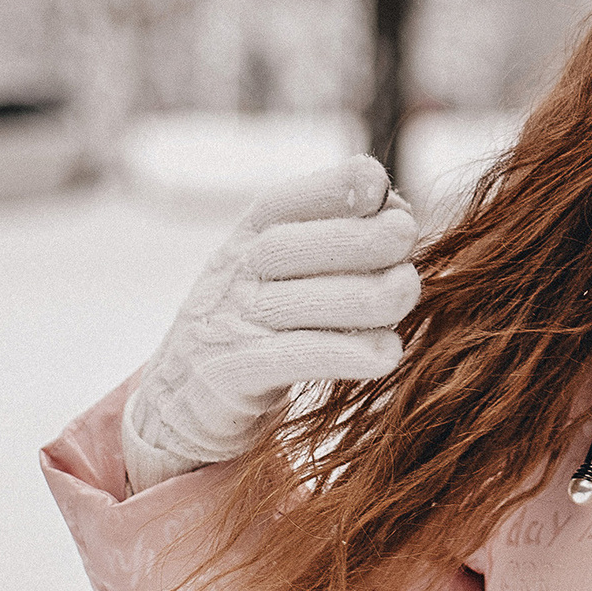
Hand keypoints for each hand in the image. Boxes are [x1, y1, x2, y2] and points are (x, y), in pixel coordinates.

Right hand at [121, 156, 422, 494]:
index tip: (377, 184)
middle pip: (287, 248)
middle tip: (407, 237)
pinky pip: (291, 360)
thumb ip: (335, 244)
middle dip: (354, 237)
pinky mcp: (230, 377)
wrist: (184, 405)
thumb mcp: (284, 277)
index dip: (328, 188)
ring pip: (295, 304)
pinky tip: (388, 352)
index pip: (279, 204)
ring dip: (361, 295)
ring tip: (405, 293)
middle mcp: (231, 277)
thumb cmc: (261, 328)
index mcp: (244, 242)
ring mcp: (227, 327)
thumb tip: (400, 213)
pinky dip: (344, 353)